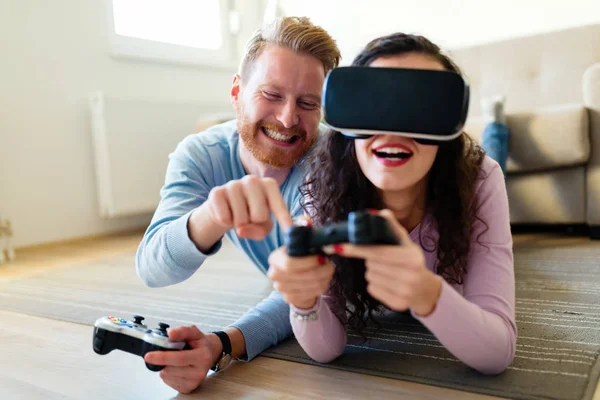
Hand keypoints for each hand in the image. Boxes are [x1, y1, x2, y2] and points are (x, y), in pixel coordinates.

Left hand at [144, 326, 220, 393]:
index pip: (179, 358)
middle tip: (160, 354)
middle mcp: (199, 372)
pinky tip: (175, 367)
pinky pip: (168, 382)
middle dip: (161, 361)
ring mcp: (193, 382)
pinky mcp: (188, 388)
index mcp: (202, 357)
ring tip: (174, 360)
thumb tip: (170, 333)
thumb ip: (183, 331)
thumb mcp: (194, 332)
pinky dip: (168, 374)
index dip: (162, 357)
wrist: (210, 354)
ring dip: (164, 367)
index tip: (148, 356)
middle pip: (170, 369)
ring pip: (167, 376)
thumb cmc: (200, 343)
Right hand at [206, 175, 292, 239]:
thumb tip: (242, 229)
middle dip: (255, 224)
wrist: (225, 207)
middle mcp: (252, 180)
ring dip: (239, 224)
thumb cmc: (250, 214)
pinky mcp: (216, 192)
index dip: (284, 219)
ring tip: (238, 216)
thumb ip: (261, 230)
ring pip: (241, 219)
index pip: (278, 204)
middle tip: (250, 218)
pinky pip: (224, 218)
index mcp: (269, 185)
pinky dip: (225, 222)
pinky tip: (227, 213)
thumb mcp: (262, 224)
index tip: (290, 230)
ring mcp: (233, 184)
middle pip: (260, 216)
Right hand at [267, 222, 334, 308]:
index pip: (290, 264)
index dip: (308, 262)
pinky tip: (324, 278)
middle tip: (330, 264)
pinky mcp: (290, 298)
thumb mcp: (300, 240)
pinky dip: (323, 285)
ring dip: (324, 277)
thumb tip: (307, 221)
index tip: (322, 258)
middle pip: (302, 277)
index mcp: (275, 258)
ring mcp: (281, 289)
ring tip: (329, 269)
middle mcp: (274, 274)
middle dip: (320, 271)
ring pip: (310, 286)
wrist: (294, 277)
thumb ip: (302, 227)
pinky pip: (312, 293)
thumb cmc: (299, 255)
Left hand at [324, 209, 441, 315]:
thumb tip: (377, 213)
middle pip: (371, 264)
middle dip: (371, 259)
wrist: (424, 288)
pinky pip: (372, 289)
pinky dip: (375, 284)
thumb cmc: (410, 260)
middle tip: (382, 259)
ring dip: (373, 271)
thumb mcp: (405, 242)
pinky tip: (388, 282)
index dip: (357, 248)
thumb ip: (391, 226)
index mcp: (411, 258)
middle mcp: (409, 276)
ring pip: (370, 276)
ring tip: (388, 270)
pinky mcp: (397, 304)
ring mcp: (404, 292)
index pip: (378, 252)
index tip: (339, 246)